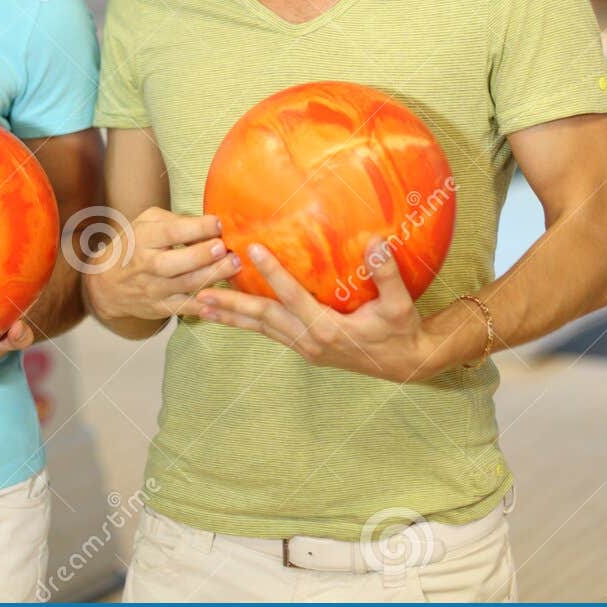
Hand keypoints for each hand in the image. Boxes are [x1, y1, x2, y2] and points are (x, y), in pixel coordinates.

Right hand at [84, 207, 240, 322]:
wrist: (105, 285)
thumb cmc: (133, 245)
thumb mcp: (145, 223)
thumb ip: (173, 220)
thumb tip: (207, 222)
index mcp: (142, 238)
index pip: (170, 233)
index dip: (195, 228)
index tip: (218, 222)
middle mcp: (146, 265)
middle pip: (175, 262)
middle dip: (202, 255)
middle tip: (225, 247)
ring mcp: (154, 289)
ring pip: (185, 285)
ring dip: (212, 276)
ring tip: (234, 265)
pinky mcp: (161, 307)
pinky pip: (185, 308)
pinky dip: (204, 305)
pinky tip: (223, 298)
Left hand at [196, 239, 458, 382]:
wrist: (405, 362)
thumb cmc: (401, 330)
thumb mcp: (400, 304)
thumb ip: (387, 275)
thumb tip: (377, 244)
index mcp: (327, 328)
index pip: (291, 297)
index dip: (271, 273)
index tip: (250, 250)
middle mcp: (310, 340)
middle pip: (263, 319)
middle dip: (232, 304)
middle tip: (201, 290)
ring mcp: (305, 348)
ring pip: (261, 329)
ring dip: (232, 316)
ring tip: (202, 305)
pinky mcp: (306, 348)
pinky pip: (271, 333)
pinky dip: (249, 322)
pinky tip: (234, 313)